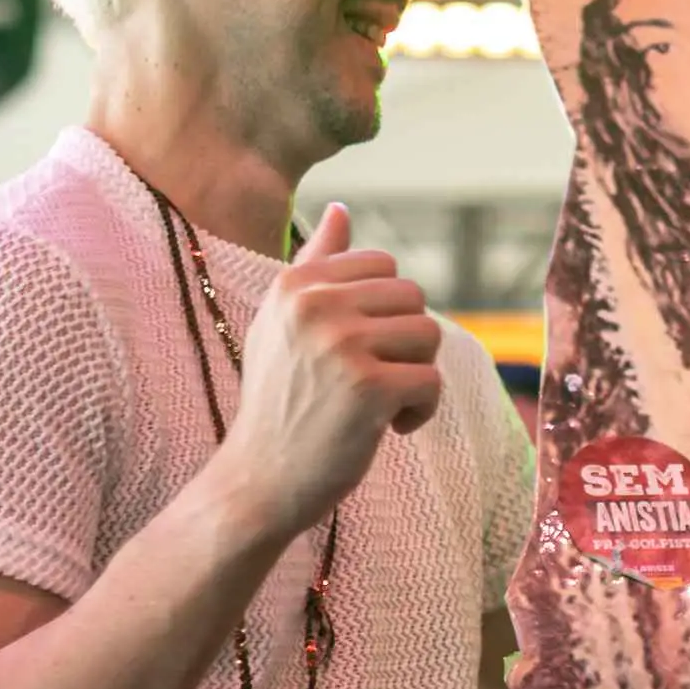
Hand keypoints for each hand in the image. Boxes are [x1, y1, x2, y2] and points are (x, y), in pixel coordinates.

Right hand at [217, 205, 445, 538]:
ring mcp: (342, 345)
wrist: (257, 480)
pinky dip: (421, 410)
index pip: (383, 266)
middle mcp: (315, 305)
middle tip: (370, 381)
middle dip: (403, 342)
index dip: (383, 312)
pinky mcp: (370, 388)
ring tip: (379, 403)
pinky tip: (390, 428)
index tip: (355, 349)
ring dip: (415, 374)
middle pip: (412, 297)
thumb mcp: (281, 323)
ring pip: (428, 334)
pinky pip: (432, 381)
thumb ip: (313, 265)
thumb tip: (342, 209)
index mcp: (295, 283)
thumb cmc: (278, 402)